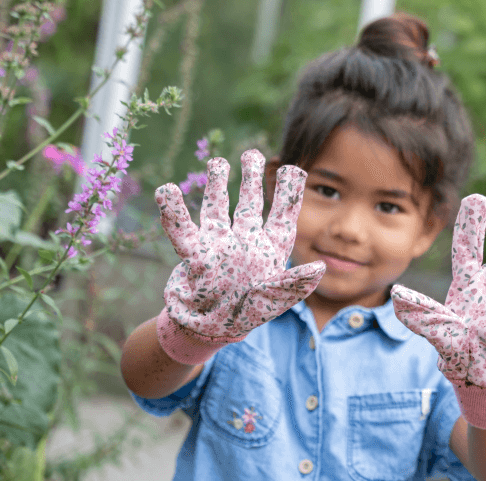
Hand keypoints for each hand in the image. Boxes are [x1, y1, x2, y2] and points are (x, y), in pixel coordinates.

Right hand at [154, 149, 324, 362]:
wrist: (209, 332)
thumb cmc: (246, 316)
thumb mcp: (275, 301)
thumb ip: (294, 284)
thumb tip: (320, 268)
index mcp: (269, 251)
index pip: (282, 217)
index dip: (288, 194)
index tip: (293, 169)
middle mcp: (244, 243)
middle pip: (249, 205)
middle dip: (251, 179)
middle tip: (251, 153)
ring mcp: (219, 245)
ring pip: (218, 208)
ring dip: (217, 186)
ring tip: (218, 162)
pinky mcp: (194, 254)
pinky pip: (182, 229)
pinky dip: (173, 211)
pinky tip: (166, 191)